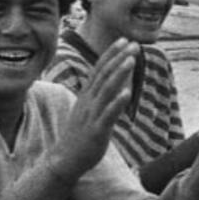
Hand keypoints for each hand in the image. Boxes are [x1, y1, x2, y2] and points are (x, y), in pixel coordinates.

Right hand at [52, 39, 138, 178]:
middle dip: (119, 58)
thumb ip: (101, 96)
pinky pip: (107, 115)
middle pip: (104, 75)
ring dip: (119, 74)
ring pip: (106, 91)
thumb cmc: (80, 134)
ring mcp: (91, 115)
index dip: (111, 54)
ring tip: (131, 60)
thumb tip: (116, 84)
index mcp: (87, 95)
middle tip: (133, 44)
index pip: (99, 69)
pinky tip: (128, 93)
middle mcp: (88, 102)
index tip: (124, 40)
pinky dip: (117, 103)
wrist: (65, 159)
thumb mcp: (89, 110)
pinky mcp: (96, 131)